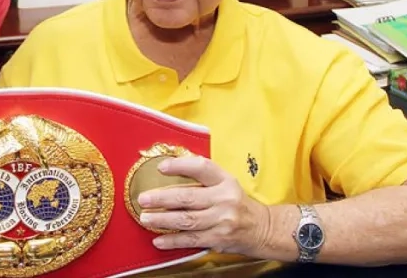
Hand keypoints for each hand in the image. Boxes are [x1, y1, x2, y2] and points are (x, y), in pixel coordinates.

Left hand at [136, 155, 270, 255]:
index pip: (202, 168)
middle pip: (188, 197)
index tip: (161, 167)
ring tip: (145, 218)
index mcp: (225, 181)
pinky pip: (191, 240)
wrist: (263, 229)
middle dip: (162, 198)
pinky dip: (173, 240)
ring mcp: (222, 221)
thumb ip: (202, 176)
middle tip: (143, 199)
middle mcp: (224, 199)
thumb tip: (170, 166)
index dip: (180, 166)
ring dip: (162, 220)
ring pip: (187, 220)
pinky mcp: (219, 239)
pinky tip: (158, 239)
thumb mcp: (226, 183)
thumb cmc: (237, 203)